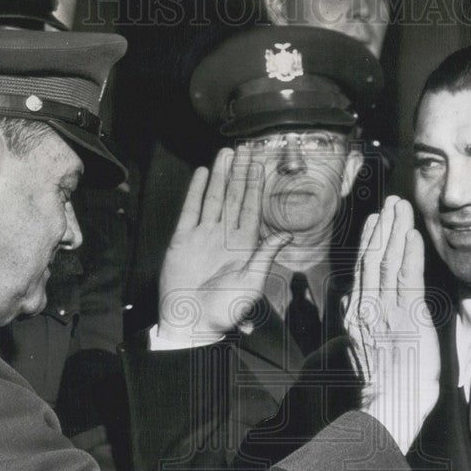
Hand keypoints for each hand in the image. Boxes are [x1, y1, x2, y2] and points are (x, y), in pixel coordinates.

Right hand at [158, 147, 289, 343]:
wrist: (191, 322)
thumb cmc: (225, 310)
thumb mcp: (252, 284)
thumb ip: (265, 256)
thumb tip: (287, 235)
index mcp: (244, 246)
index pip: (251, 209)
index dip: (255, 186)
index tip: (259, 165)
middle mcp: (224, 237)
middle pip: (233, 198)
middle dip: (240, 174)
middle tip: (245, 148)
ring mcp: (203, 236)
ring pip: (213, 198)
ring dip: (220, 176)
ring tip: (226, 154)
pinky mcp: (183, 240)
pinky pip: (191, 210)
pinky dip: (196, 191)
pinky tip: (202, 174)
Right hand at [344, 196, 439, 454]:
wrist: (385, 408)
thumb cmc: (377, 389)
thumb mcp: (355, 351)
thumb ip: (351, 322)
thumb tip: (346, 301)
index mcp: (357, 317)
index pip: (363, 272)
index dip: (369, 243)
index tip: (375, 222)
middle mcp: (368, 309)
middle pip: (375, 259)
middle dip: (383, 227)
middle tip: (391, 203)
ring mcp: (387, 311)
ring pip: (389, 262)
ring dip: (396, 231)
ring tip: (402, 208)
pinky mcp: (407, 316)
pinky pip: (408, 277)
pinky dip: (410, 253)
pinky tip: (413, 234)